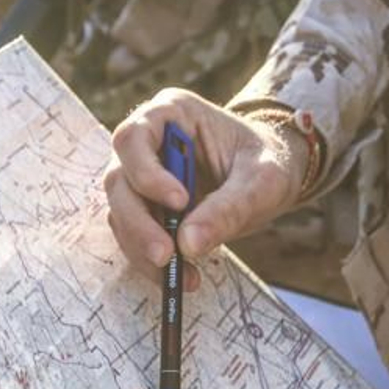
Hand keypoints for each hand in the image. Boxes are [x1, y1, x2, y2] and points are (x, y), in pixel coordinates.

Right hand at [103, 90, 307, 284]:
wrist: (269, 178)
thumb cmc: (267, 163)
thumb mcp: (262, 180)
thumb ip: (229, 207)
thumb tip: (188, 244)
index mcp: (172, 112)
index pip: (134, 138)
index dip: (147, 173)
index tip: (179, 203)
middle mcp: (148, 141)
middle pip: (119, 180)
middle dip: (139, 223)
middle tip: (166, 256)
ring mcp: (141, 175)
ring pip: (121, 212)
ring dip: (143, 248)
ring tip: (183, 275)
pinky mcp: (145, 207)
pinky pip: (135, 235)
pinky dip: (153, 260)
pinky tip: (185, 276)